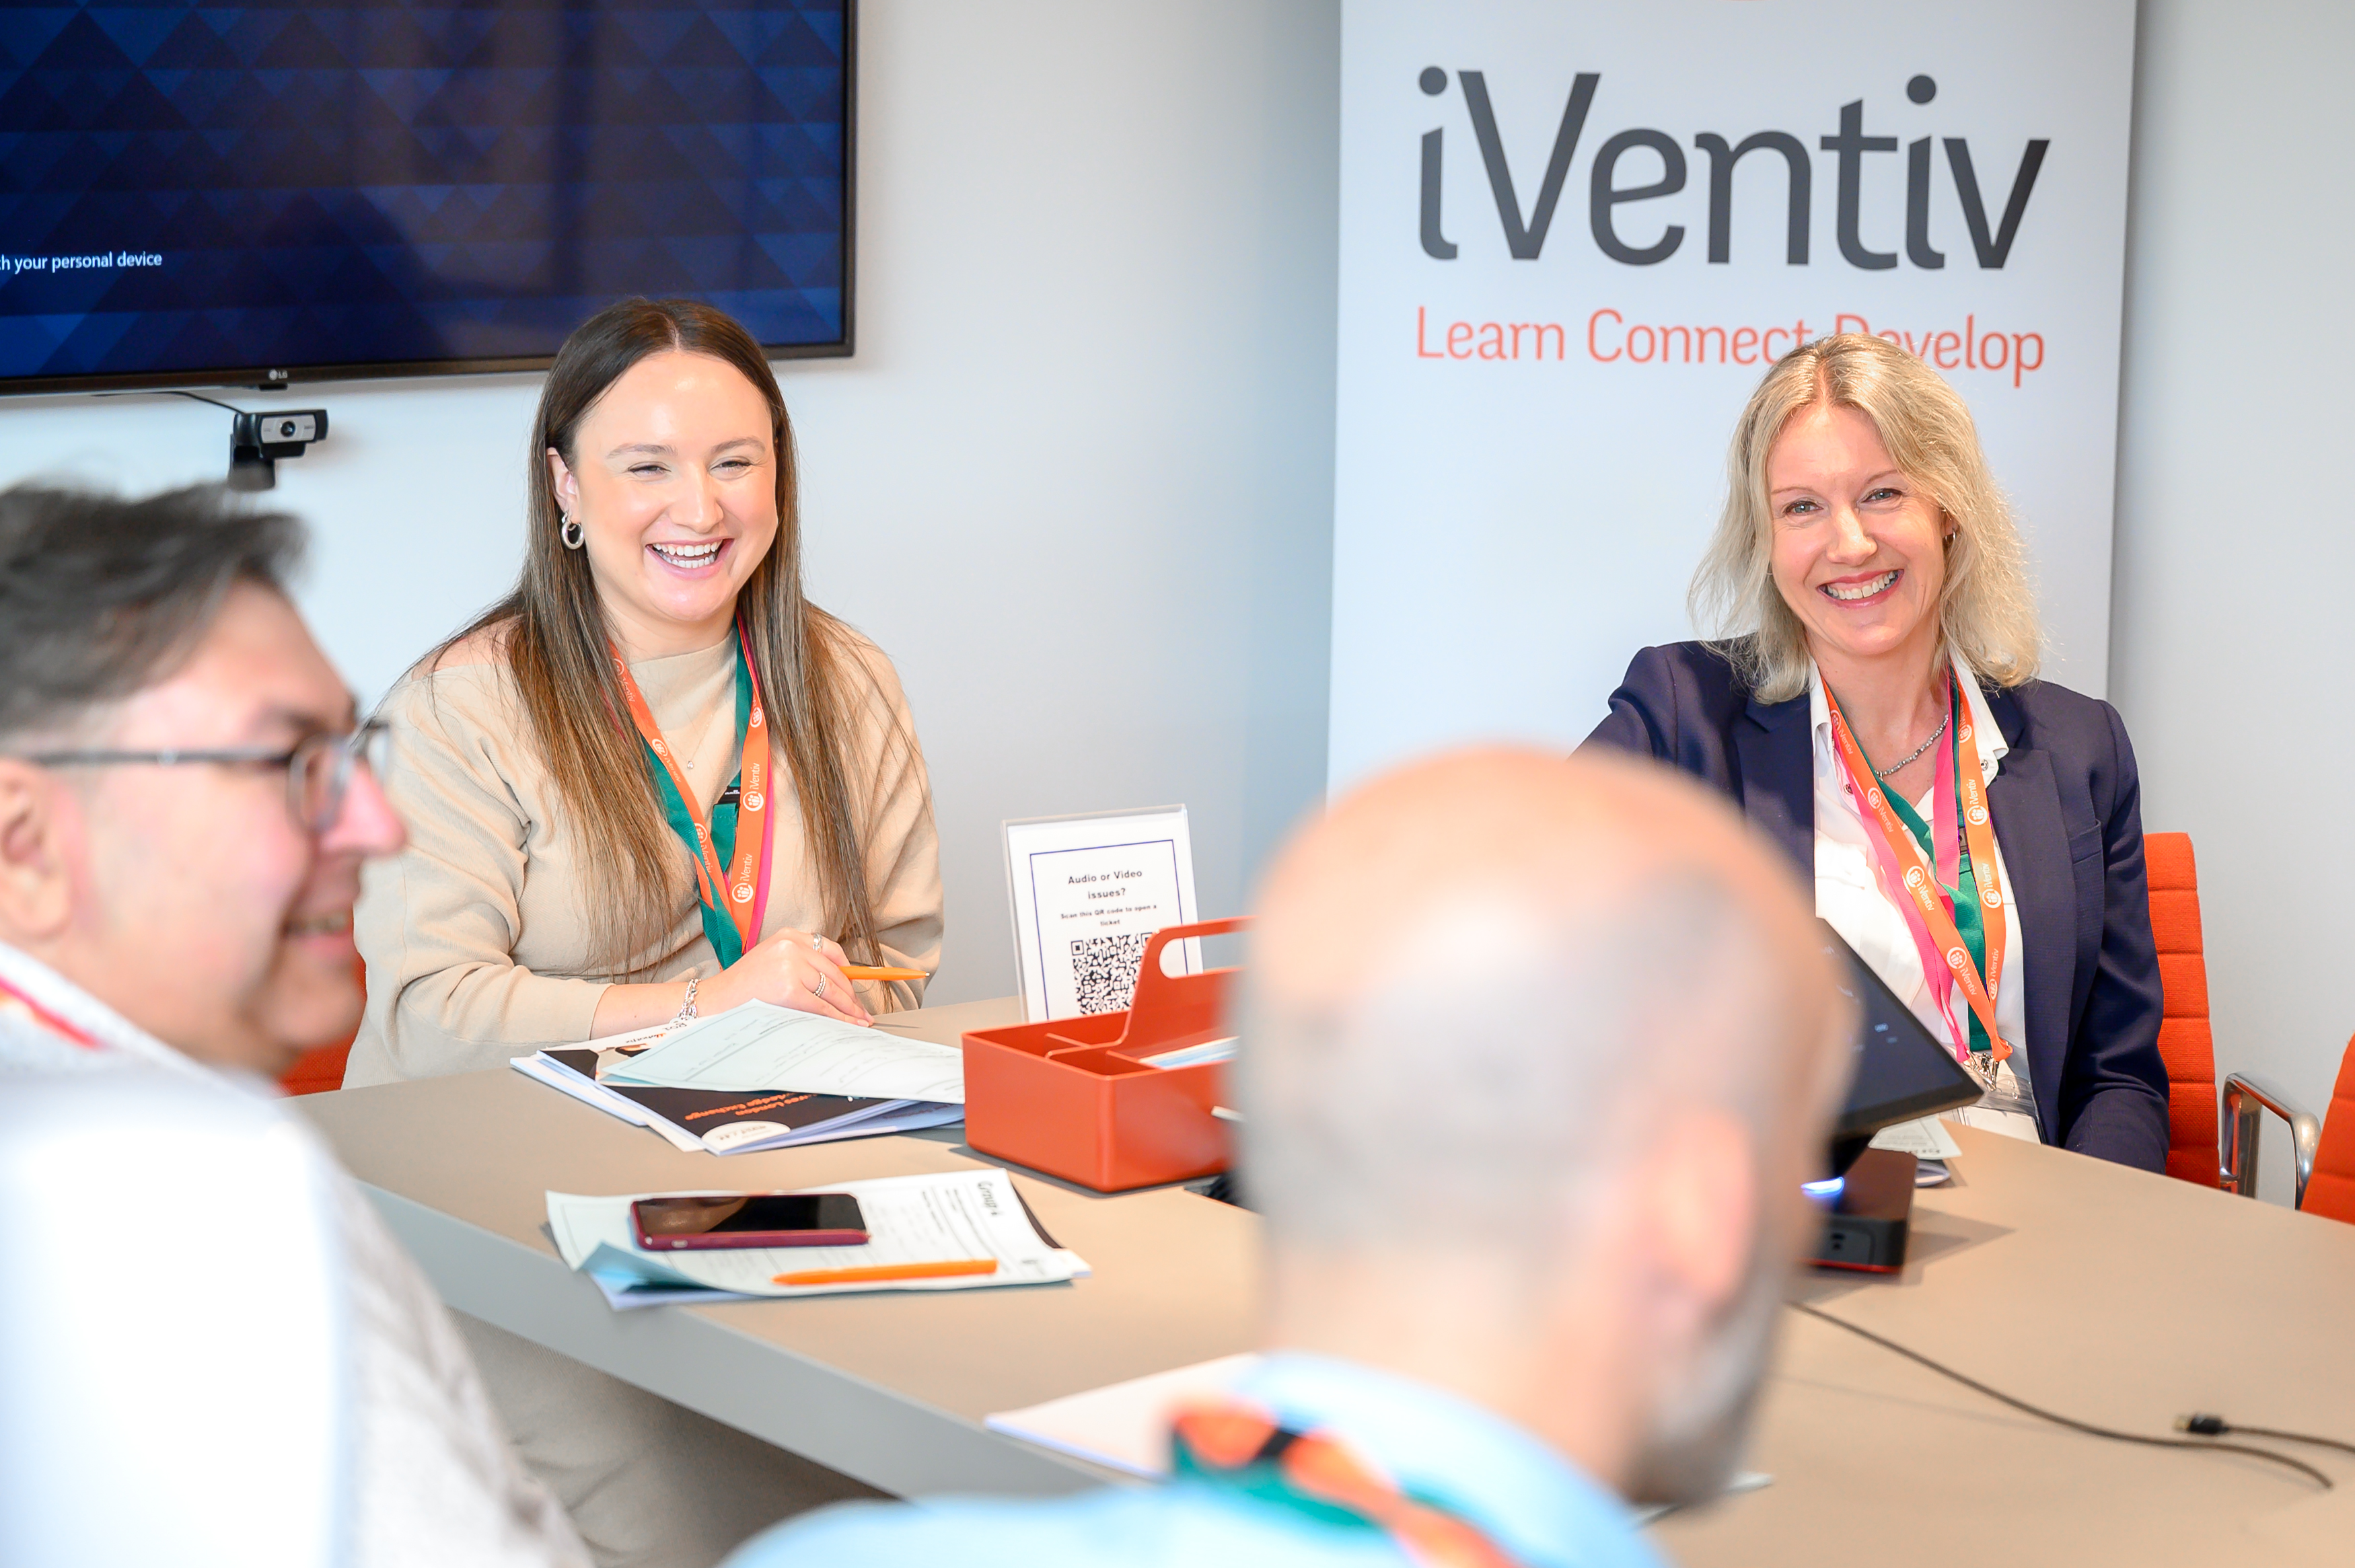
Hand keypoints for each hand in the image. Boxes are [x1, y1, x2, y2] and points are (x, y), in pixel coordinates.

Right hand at [699, 927, 871, 1024]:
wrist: (715, 1000)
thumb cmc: (742, 986)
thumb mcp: (772, 961)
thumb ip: (800, 964)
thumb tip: (837, 984)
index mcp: (788, 936)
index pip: (830, 949)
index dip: (848, 970)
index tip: (856, 985)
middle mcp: (791, 946)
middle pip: (834, 972)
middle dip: (851, 995)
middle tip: (861, 1010)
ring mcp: (790, 967)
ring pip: (831, 990)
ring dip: (849, 1009)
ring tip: (859, 1020)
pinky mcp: (788, 989)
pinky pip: (822, 1006)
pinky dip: (838, 1018)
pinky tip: (847, 1024)